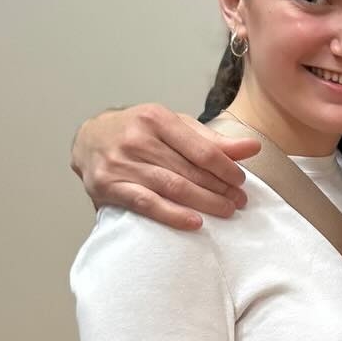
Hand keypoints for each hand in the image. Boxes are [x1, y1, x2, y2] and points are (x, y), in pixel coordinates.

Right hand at [69, 104, 258, 229]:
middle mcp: (136, 138)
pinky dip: (173, 215)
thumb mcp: (174, 127)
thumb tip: (252, 148)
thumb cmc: (138, 132)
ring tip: (225, 211)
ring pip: (172, 187)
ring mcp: (121, 163)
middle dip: (219, 188)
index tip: (240, 181)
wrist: (88, 139)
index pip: (201, 148)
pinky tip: (194, 222)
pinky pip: (146, 204)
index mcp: (155, 118)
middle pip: (189, 170)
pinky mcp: (108, 186)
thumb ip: (212, 140)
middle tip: (239, 201)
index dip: (225, 168)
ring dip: (204, 202)